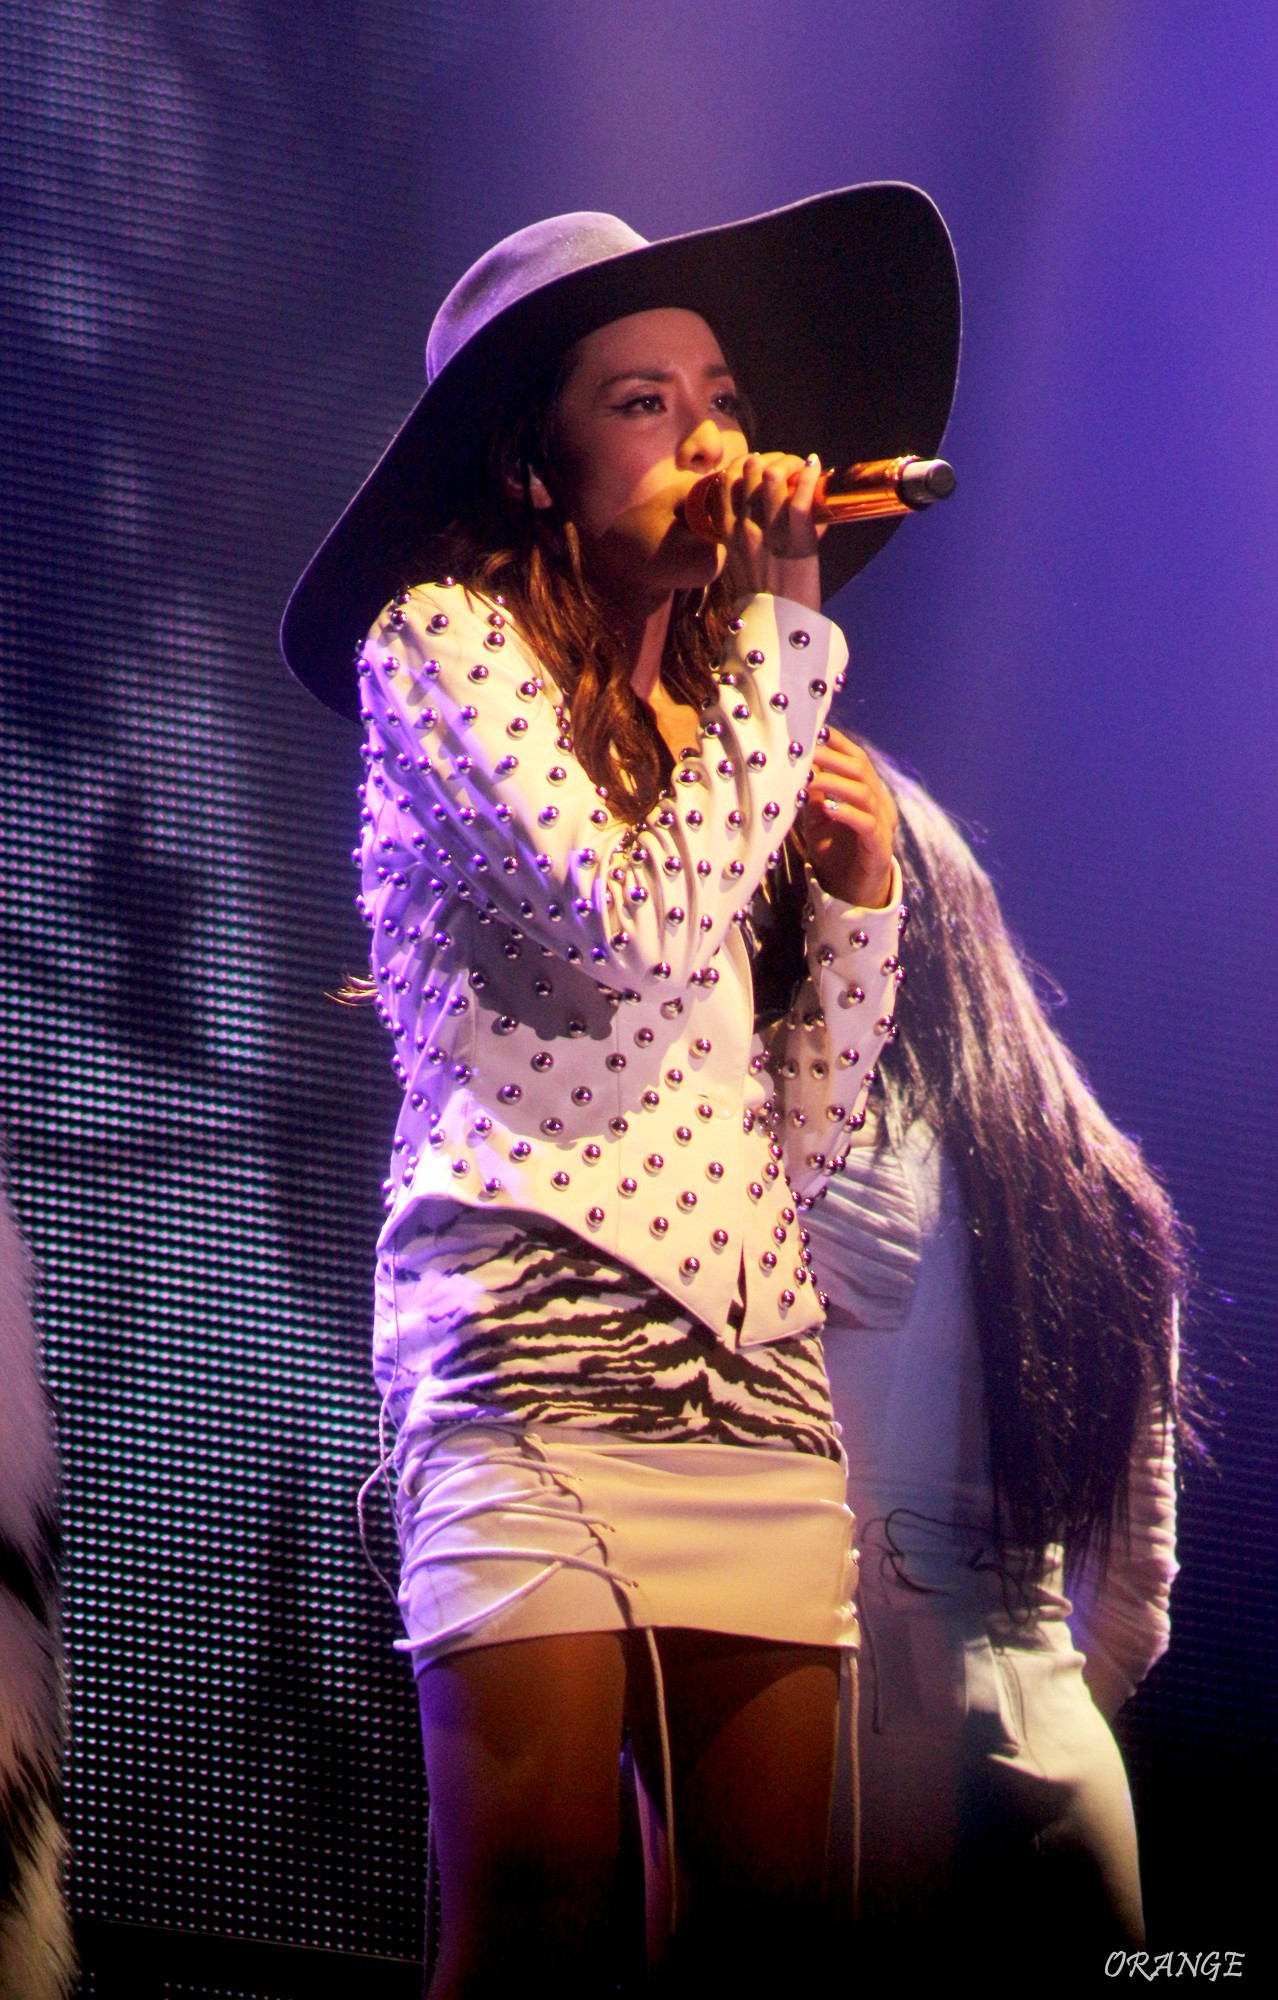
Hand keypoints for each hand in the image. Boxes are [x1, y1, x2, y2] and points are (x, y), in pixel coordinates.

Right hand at [713, 452, 825, 611]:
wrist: (778, 628)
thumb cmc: (765, 600)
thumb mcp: (743, 565)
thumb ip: (748, 538)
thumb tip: (772, 517)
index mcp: (728, 535)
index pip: (725, 484)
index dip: (742, 466)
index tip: (758, 463)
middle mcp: (744, 529)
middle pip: (749, 473)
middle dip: (770, 460)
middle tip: (787, 465)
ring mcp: (769, 533)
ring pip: (771, 478)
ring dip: (789, 464)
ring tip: (801, 465)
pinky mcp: (796, 539)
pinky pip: (800, 497)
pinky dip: (808, 476)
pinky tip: (813, 466)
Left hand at [797, 727, 897, 907]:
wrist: (851, 893)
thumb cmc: (834, 852)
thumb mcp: (818, 819)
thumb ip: (813, 795)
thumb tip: (797, 768)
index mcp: (867, 791)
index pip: (856, 757)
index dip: (837, 743)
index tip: (812, 732)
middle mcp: (879, 802)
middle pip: (860, 768)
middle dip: (832, 757)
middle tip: (806, 752)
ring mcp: (882, 824)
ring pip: (864, 792)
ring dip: (835, 783)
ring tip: (811, 779)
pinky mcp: (880, 848)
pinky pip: (867, 824)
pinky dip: (847, 814)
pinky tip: (829, 809)